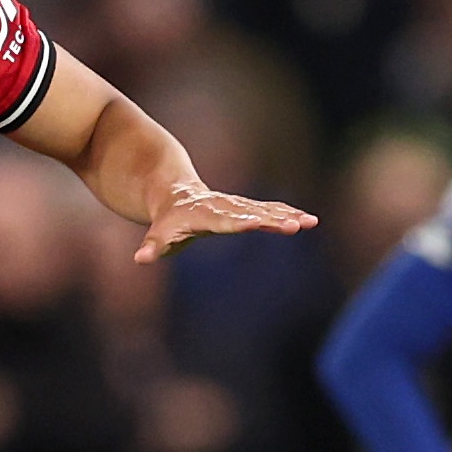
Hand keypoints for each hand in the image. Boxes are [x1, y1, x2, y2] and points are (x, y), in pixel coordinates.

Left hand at [135, 182, 317, 262]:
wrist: (174, 193)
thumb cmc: (167, 220)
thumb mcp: (158, 234)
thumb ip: (152, 246)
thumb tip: (140, 258)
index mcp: (205, 216)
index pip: (226, 222)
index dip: (242, 223)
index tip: (259, 224)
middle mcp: (225, 207)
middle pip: (252, 214)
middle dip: (273, 219)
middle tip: (296, 225)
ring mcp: (237, 205)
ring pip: (265, 209)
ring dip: (287, 215)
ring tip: (311, 221)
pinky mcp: (245, 207)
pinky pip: (269, 209)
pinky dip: (287, 213)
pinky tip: (307, 218)